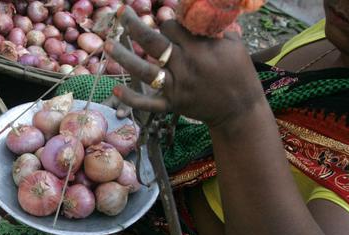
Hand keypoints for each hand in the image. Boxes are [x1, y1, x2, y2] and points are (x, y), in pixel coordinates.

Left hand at [105, 7, 265, 126]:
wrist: (240, 108)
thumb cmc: (239, 72)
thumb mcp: (233, 44)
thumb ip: (213, 28)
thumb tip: (198, 11)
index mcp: (199, 49)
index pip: (172, 28)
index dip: (165, 21)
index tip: (163, 20)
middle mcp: (184, 66)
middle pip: (153, 43)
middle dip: (134, 26)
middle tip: (121, 13)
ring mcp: (176, 87)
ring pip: (144, 70)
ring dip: (124, 57)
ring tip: (108, 44)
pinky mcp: (172, 104)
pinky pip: (148, 103)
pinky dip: (131, 98)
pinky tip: (115, 89)